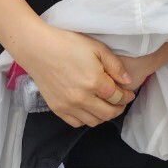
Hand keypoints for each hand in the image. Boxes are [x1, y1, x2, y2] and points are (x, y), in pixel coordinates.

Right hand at [20, 28, 134, 127]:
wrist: (38, 49)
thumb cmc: (68, 44)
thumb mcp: (97, 48)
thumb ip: (115, 66)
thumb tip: (128, 81)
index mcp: (95, 82)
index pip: (118, 97)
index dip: (127, 96)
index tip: (129, 93)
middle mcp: (82, 98)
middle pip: (108, 113)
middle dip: (119, 108)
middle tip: (121, 101)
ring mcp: (68, 106)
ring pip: (94, 121)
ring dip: (104, 115)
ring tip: (106, 105)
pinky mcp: (57, 109)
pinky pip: (77, 123)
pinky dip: (87, 119)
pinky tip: (89, 108)